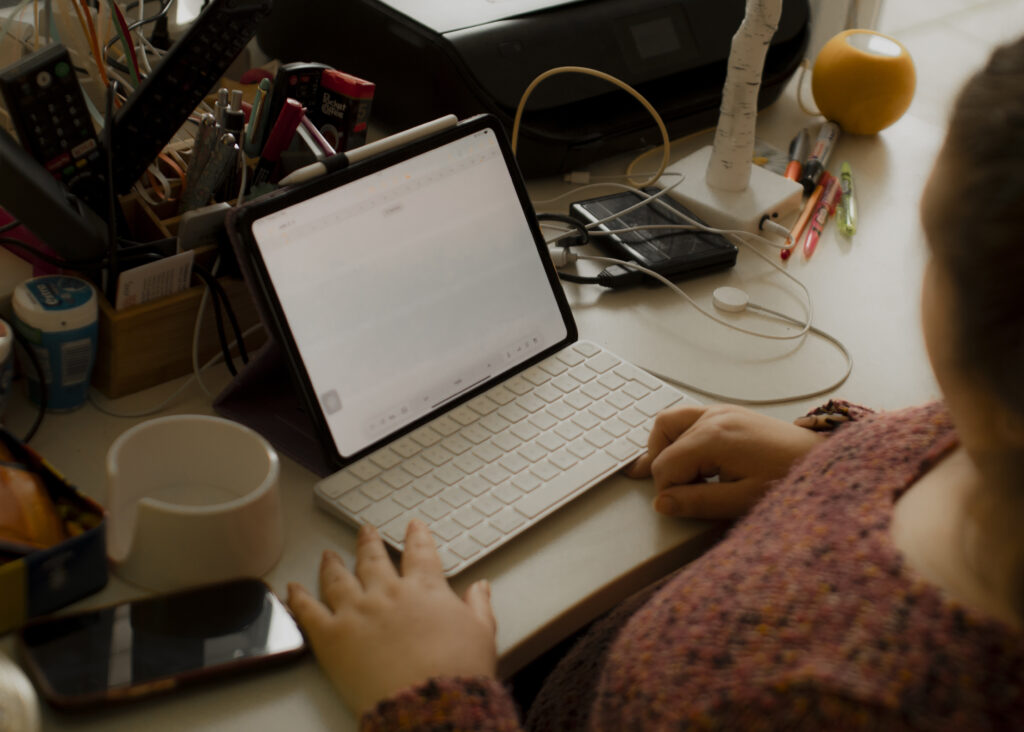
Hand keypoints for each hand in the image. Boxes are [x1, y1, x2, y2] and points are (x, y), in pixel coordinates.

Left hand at [287, 520, 496, 715]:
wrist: (430, 702)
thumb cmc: (458, 671)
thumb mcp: (482, 634)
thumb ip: (479, 607)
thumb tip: (481, 587)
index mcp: (424, 589)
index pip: (419, 553)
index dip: (416, 537)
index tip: (412, 526)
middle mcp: (387, 593)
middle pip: (373, 559)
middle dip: (368, 542)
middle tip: (364, 531)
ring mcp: (356, 611)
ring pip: (338, 578)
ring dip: (332, 564)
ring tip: (328, 555)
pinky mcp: (332, 637)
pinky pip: (308, 611)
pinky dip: (298, 597)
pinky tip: (292, 588)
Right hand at [626, 405, 824, 518]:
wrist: (823, 461)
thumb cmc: (790, 479)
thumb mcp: (742, 501)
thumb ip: (698, 502)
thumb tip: (662, 503)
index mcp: (713, 436)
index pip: (664, 465)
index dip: (668, 492)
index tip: (686, 506)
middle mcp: (713, 417)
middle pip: (662, 443)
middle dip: (667, 472)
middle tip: (682, 495)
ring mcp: (720, 411)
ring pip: (668, 423)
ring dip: (666, 449)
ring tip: (677, 475)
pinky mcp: (728, 413)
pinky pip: (687, 419)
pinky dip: (680, 438)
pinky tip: (692, 460)